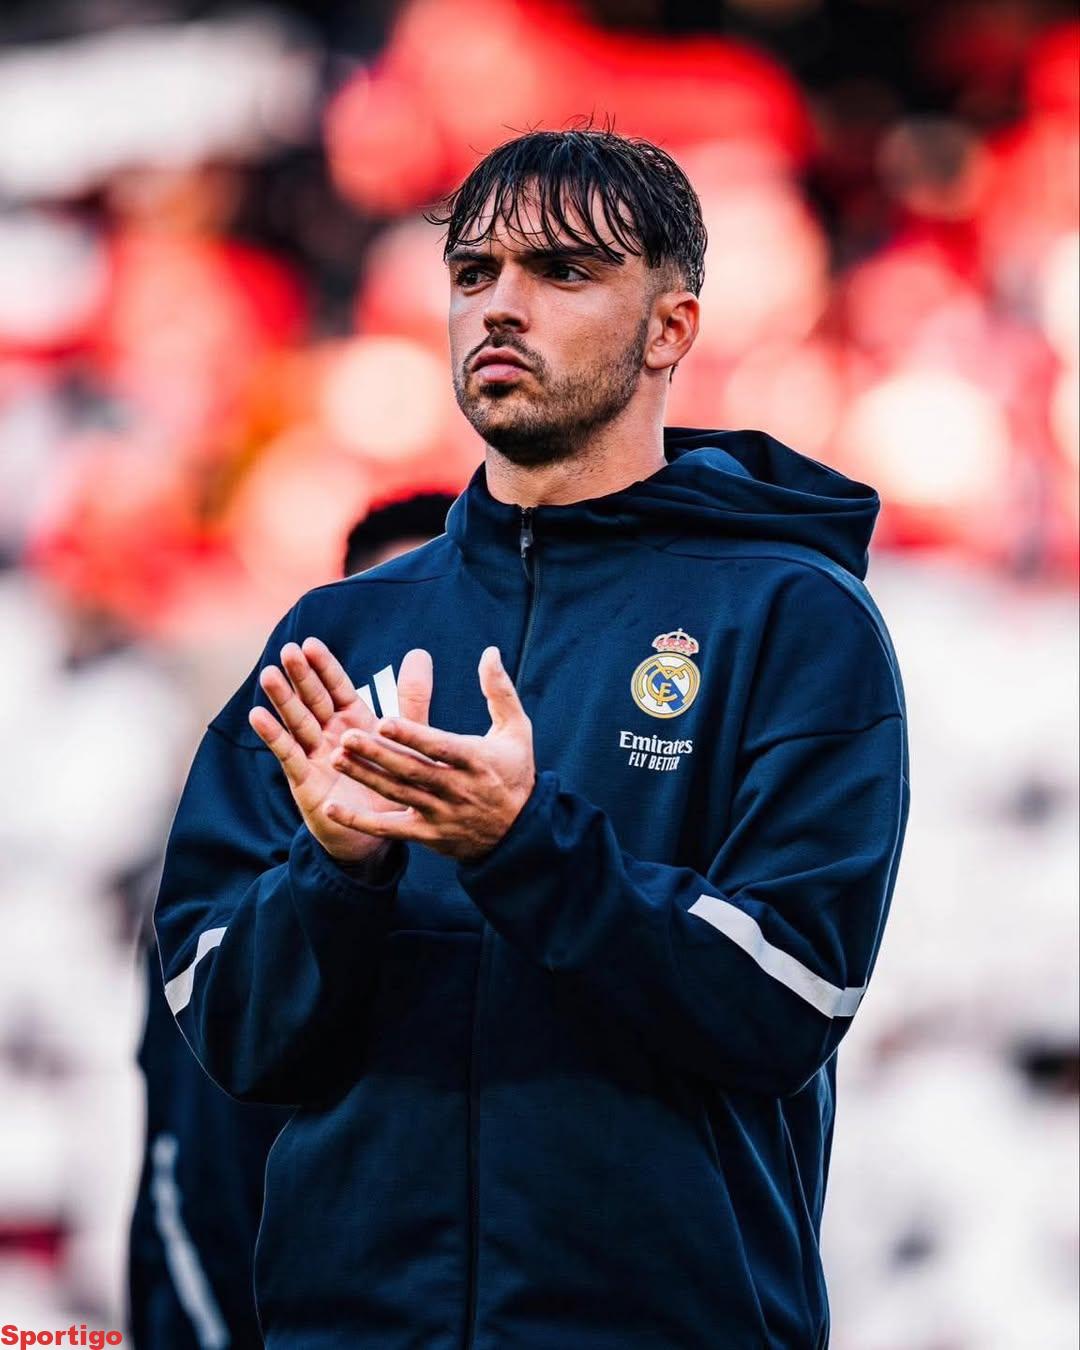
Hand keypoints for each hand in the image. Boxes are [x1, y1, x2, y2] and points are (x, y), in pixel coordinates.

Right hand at [248, 637, 433, 865]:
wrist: (377, 834)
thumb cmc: (389, 783)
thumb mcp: (405, 739)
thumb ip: (412, 699)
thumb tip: (420, 652)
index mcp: (354, 721)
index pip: (337, 687)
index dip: (324, 667)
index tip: (310, 644)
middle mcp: (330, 733)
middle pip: (313, 699)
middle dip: (300, 676)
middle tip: (288, 651)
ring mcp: (314, 754)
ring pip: (297, 721)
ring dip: (282, 700)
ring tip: (269, 675)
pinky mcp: (304, 779)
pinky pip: (288, 754)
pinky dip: (273, 735)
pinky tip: (257, 715)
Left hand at [328, 646, 535, 860]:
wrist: (520, 833)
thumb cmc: (515, 771)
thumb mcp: (517, 730)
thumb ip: (499, 691)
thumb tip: (489, 651)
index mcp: (476, 760)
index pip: (440, 747)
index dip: (413, 736)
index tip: (384, 721)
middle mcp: (456, 789)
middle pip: (412, 771)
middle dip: (379, 754)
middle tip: (346, 736)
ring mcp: (440, 814)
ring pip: (397, 795)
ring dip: (366, 777)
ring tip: (336, 758)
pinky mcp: (427, 835)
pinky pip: (389, 830)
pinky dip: (360, 822)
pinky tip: (332, 808)